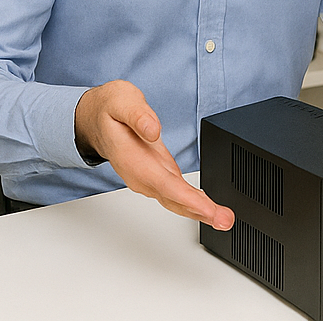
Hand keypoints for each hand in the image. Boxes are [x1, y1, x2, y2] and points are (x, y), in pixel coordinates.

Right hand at [74, 79, 233, 228]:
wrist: (96, 119)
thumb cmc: (110, 109)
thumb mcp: (123, 101)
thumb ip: (138, 116)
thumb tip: (153, 130)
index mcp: (133, 158)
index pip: (163, 184)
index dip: (187, 199)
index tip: (208, 208)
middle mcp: (140, 174)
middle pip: (173, 199)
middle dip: (201, 212)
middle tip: (226, 220)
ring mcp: (147, 177)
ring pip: (175, 200)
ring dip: (200, 211)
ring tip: (223, 218)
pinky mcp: (155, 175)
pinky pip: (175, 194)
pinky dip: (192, 203)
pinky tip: (207, 208)